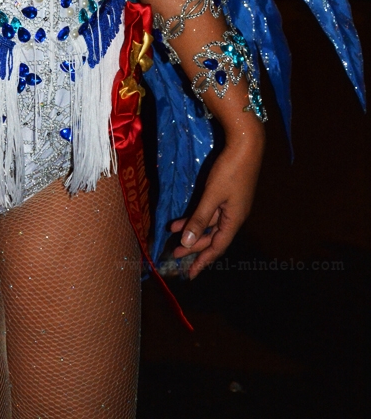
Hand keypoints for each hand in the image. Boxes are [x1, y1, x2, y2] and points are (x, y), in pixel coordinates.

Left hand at [169, 121, 264, 278]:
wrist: (246, 144)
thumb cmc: (230, 170)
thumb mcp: (212, 196)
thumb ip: (200, 219)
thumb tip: (188, 243)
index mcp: (234, 220)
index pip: (216, 247)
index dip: (202, 261)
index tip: (190, 273)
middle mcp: (234, 216)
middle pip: (212, 238)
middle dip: (194, 247)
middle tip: (175, 254)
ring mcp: (230, 204)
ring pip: (209, 225)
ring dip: (192, 231)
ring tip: (173, 236)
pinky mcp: (226, 194)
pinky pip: (209, 212)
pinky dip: (196, 217)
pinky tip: (180, 219)